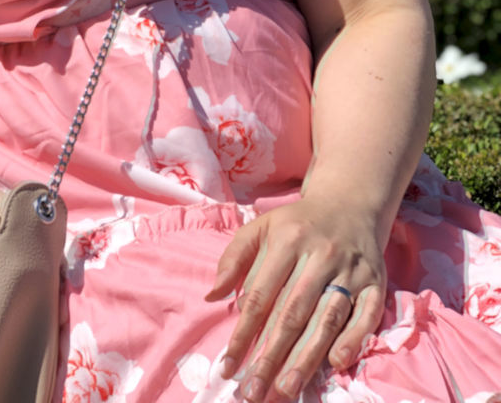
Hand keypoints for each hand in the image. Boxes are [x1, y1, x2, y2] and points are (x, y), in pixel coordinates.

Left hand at [204, 194, 385, 400]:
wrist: (349, 204)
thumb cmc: (297, 225)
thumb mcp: (260, 228)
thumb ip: (234, 259)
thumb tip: (212, 297)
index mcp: (288, 239)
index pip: (261, 295)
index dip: (244, 333)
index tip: (229, 366)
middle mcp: (320, 254)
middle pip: (292, 313)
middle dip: (272, 357)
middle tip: (255, 393)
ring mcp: (350, 270)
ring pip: (326, 319)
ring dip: (306, 359)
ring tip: (286, 390)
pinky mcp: (376, 283)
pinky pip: (366, 316)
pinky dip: (352, 340)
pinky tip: (335, 364)